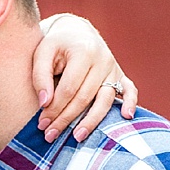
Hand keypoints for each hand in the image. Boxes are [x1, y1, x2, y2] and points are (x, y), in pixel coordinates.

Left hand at [33, 13, 137, 142]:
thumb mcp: (42, 52)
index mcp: (83, 52)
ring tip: (77, 136)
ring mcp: (113, 68)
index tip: (41, 123)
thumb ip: (40, 76)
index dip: (55, 107)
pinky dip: (129, 103)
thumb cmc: (55, 45)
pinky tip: (125, 117)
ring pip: (105, 99)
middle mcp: (102, 60)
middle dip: (66, 118)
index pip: (69, 87)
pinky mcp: (120, 75)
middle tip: (50, 135)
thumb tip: (44, 103)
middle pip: (85, 97)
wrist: (77, 32)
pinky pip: (129, 90)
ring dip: (91, 120)